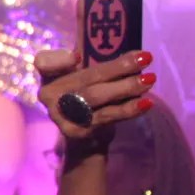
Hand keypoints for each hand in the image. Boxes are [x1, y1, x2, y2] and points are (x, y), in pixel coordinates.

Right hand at [39, 46, 156, 150]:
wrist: (84, 138)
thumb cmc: (87, 98)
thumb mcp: (87, 79)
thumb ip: (101, 66)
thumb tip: (137, 57)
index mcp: (49, 77)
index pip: (44, 63)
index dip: (58, 59)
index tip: (77, 56)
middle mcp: (50, 96)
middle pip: (85, 78)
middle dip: (118, 67)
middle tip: (145, 58)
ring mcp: (62, 115)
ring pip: (96, 97)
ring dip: (127, 87)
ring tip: (150, 79)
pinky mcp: (78, 130)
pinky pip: (107, 116)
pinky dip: (128, 108)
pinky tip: (146, 102)